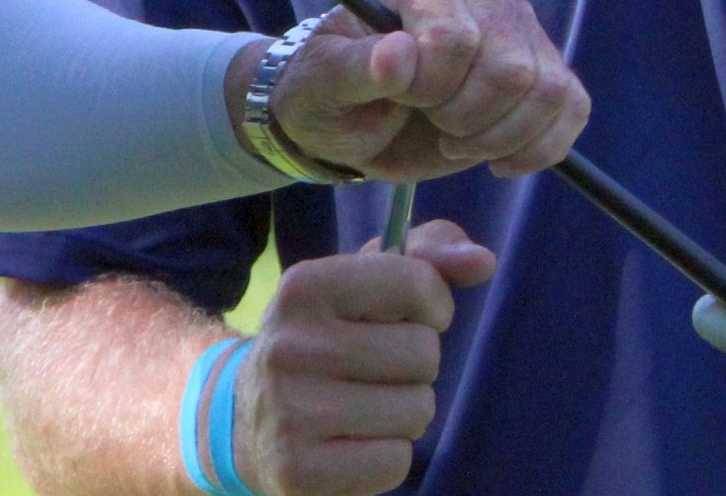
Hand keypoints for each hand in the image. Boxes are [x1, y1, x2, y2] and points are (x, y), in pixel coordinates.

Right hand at [234, 219, 494, 494]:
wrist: (242, 420)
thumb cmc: (326, 338)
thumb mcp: (363, 283)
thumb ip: (429, 254)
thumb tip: (483, 261)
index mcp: (305, 286)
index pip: (417, 284)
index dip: (431, 306)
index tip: (406, 318)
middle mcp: (290, 346)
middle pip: (424, 354)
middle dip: (416, 365)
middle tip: (375, 370)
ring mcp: (290, 412)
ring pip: (417, 410)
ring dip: (406, 412)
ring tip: (364, 407)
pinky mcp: (298, 470)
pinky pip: (395, 461)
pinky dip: (387, 456)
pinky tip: (352, 443)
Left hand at [267, 0, 589, 183]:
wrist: (353, 121)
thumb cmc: (331, 95)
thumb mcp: (324, 86)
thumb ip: (356, 68)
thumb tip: (397, 55)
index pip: (454, 38)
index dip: (431, 88)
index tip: (402, 100)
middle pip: (510, 69)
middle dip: (467, 118)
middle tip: (433, 126)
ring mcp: (516, 30)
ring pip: (549, 90)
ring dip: (502, 136)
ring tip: (460, 143)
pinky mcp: (541, 70)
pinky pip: (573, 106)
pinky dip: (540, 147)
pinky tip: (500, 160)